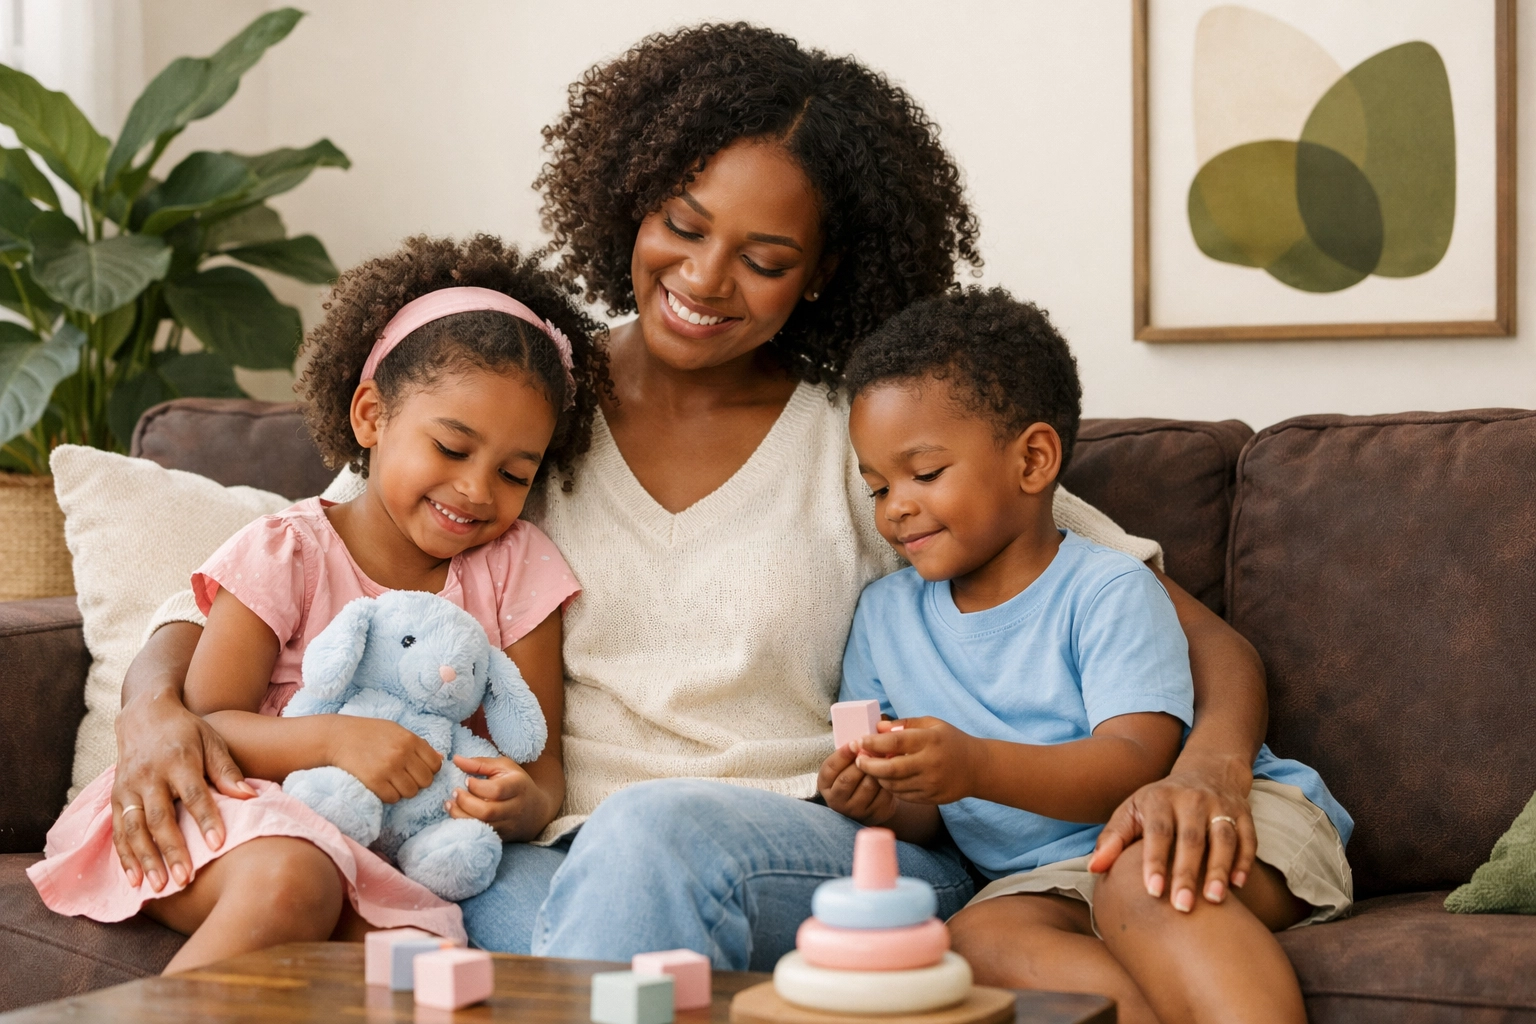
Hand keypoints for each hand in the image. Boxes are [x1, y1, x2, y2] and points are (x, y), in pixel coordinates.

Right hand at [112, 690, 255, 891]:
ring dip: (146, 859)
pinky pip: (118, 831)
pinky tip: (135, 880)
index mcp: (178, 760)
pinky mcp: (115, 798)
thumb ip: (227, 770)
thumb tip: (250, 797)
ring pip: (134, 828)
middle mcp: (149, 776)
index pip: (193, 794)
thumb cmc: (187, 732)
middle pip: (160, 818)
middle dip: (172, 850)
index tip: (218, 844)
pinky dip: (125, 856)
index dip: (205, 819)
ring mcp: (128, 788)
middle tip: (185, 879)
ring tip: (159, 887)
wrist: (145, 715)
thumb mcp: (212, 741)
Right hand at [325, 717, 442, 802]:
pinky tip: (381, 786)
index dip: (429, 770)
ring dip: (403, 791)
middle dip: (417, 782)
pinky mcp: (374, 781)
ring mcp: (389, 768)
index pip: (436, 764)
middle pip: (426, 781)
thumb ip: (418, 744)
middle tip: (403, 778)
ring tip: (391, 782)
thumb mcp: (396, 731)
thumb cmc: (368, 733)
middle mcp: (402, 753)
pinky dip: (389, 796)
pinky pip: (393, 798)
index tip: (417, 770)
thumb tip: (441, 759)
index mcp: (410, 739)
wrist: (337, 737)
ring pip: (411, 792)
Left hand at [445, 755, 555, 841]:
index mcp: (518, 786)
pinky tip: (457, 815)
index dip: (477, 786)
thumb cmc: (516, 783)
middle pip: (488, 811)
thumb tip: (456, 759)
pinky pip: (481, 835)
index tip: (467, 780)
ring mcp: (509, 825)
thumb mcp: (504, 767)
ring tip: (449, 804)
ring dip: (460, 815)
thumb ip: (480, 763)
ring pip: (482, 826)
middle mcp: (516, 808)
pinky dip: (465, 826)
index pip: (497, 790)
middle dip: (465, 802)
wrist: (536, 810)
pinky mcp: (502, 837)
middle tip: (455, 792)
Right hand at [817, 743, 898, 824]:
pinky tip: (892, 772)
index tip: (855, 742)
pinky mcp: (874, 814)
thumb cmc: (854, 775)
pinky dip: (889, 780)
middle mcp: (836, 800)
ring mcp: (855, 810)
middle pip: (848, 778)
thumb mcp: (844, 765)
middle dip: (862, 761)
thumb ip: (850, 752)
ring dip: (878, 769)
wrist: (867, 802)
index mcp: (825, 784)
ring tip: (885, 758)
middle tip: (873, 749)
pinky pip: (884, 794)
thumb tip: (865, 737)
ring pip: (868, 785)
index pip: (831, 767)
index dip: (843, 754)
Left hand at [854, 717, 983, 804]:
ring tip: (872, 767)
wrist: (977, 768)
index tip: (859, 741)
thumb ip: (904, 724)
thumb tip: (878, 728)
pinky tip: (888, 778)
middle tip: (858, 759)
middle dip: (869, 764)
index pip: (895, 743)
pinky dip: (891, 787)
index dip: (873, 742)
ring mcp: (931, 783)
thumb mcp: (932, 724)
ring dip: (878, 777)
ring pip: (894, 784)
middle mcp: (930, 763)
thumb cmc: (950, 741)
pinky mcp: (931, 797)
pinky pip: (903, 795)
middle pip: (890, 768)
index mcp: (930, 741)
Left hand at [1086, 759, 1256, 911]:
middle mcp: (1191, 799)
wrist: (1206, 772)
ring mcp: (1220, 805)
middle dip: (1186, 873)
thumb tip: (1094, 868)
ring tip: (1213, 900)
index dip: (1155, 861)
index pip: (1158, 832)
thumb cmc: (1159, 803)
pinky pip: (1248, 838)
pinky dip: (1244, 861)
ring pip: (1223, 838)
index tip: (1153, 891)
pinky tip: (1238, 885)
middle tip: (1182, 906)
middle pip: (1191, 839)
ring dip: (1219, 869)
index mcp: (1160, 799)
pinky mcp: (1244, 813)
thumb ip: (1114, 839)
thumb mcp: (1132, 811)